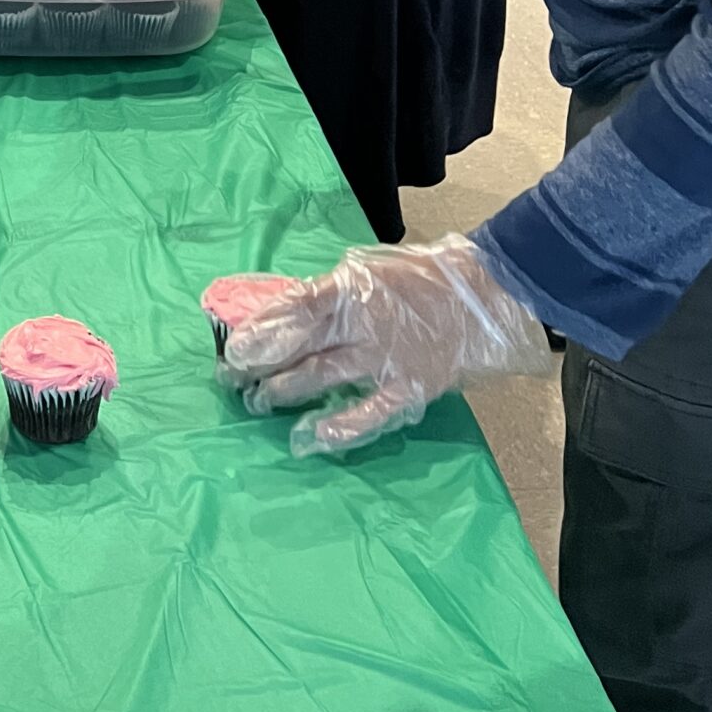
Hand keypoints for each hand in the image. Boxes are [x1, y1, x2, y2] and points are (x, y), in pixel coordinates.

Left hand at [218, 235, 553, 457]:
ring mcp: (384, 357)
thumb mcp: (366, 273)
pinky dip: (338, 427)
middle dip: (259, 364)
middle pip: (299, 345)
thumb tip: (276, 313)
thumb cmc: (416, 280)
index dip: (261, 329)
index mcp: (348, 287)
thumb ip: (326, 295)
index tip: (233, 347)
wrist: (481, 297)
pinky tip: (308, 438)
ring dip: (284, 391)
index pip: (293, 307)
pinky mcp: (408, 388)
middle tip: (230, 378)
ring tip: (256, 402)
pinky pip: (368, 412)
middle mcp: (361, 321)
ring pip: (322, 376)